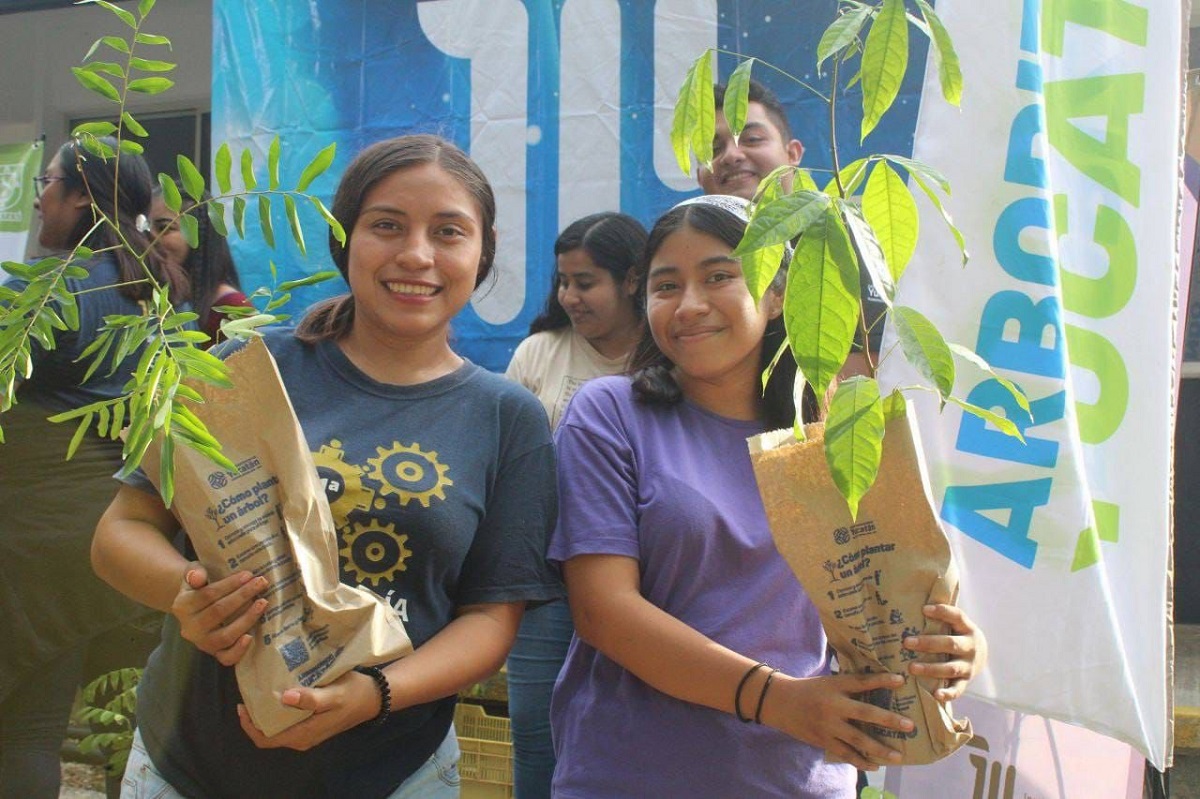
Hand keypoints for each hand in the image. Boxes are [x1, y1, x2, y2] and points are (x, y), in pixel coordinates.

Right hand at [171, 566, 268, 665]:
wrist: (196, 606)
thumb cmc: (200, 586)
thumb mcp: (193, 574)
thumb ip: (194, 573)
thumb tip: (197, 577)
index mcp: (182, 606)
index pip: (208, 595)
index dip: (230, 585)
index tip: (249, 575)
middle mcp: (190, 628)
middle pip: (218, 612)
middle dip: (242, 596)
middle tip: (262, 583)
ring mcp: (202, 643)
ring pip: (225, 635)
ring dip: (246, 619)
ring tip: (263, 603)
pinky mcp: (214, 654)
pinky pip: (226, 658)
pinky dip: (239, 650)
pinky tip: (251, 636)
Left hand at [237, 669, 379, 750]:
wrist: (375, 698)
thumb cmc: (355, 694)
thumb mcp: (335, 694)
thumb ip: (311, 698)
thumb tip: (284, 697)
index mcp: (304, 734)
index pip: (266, 739)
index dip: (249, 726)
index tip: (242, 705)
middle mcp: (303, 738)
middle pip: (268, 735)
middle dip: (255, 718)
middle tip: (250, 693)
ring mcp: (307, 733)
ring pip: (277, 729)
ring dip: (266, 714)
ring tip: (261, 691)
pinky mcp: (312, 725)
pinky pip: (287, 723)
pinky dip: (278, 711)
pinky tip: (280, 693)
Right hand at [761, 671, 910, 770]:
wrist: (780, 702)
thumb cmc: (809, 689)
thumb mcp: (828, 682)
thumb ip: (850, 685)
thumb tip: (878, 685)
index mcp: (834, 686)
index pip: (861, 682)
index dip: (881, 680)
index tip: (901, 680)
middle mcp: (833, 706)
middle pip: (864, 713)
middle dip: (888, 720)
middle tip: (909, 725)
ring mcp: (828, 725)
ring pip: (857, 739)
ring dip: (879, 748)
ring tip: (898, 756)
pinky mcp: (823, 740)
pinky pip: (845, 753)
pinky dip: (861, 761)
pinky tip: (876, 765)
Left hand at [903, 604, 987, 701]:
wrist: (981, 655)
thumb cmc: (957, 634)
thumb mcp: (954, 624)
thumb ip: (940, 616)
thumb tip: (912, 600)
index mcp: (967, 628)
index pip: (957, 616)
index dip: (942, 612)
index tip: (924, 609)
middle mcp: (970, 647)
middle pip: (950, 644)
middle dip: (928, 643)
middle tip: (906, 642)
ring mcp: (969, 666)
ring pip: (951, 667)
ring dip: (931, 668)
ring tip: (911, 668)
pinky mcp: (966, 681)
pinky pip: (958, 689)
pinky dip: (949, 693)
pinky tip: (937, 694)